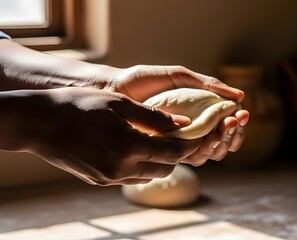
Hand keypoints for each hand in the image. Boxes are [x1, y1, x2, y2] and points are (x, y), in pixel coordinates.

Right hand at [9, 87, 202, 185]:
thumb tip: (183, 123)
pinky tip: (136, 149)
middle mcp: (120, 168)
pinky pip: (129, 177)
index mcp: (128, 147)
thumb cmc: (79, 105)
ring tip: (158, 142)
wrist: (39, 123)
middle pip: (164, 169)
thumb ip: (154, 117)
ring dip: (158, 162)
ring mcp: (108, 178)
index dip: (188, 146)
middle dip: (175, 156)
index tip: (196, 136)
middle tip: (178, 138)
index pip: (172, 154)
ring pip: (148, 176)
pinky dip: (140, 166)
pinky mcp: (98, 181)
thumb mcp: (119, 104)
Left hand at [108, 65, 249, 164]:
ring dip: (223, 141)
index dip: (238, 124)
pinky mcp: (165, 151)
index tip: (243, 113)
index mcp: (196, 114)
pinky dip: (205, 148)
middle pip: (222, 142)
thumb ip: (206, 84)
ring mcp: (178, 143)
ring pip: (210, 152)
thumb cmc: (143, 81)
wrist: (113, 90)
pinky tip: (210, 136)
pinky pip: (191, 157)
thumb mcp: (179, 76)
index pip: (225, 127)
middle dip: (235, 133)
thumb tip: (240, 95)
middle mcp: (190, 132)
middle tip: (236, 119)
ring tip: (226, 124)